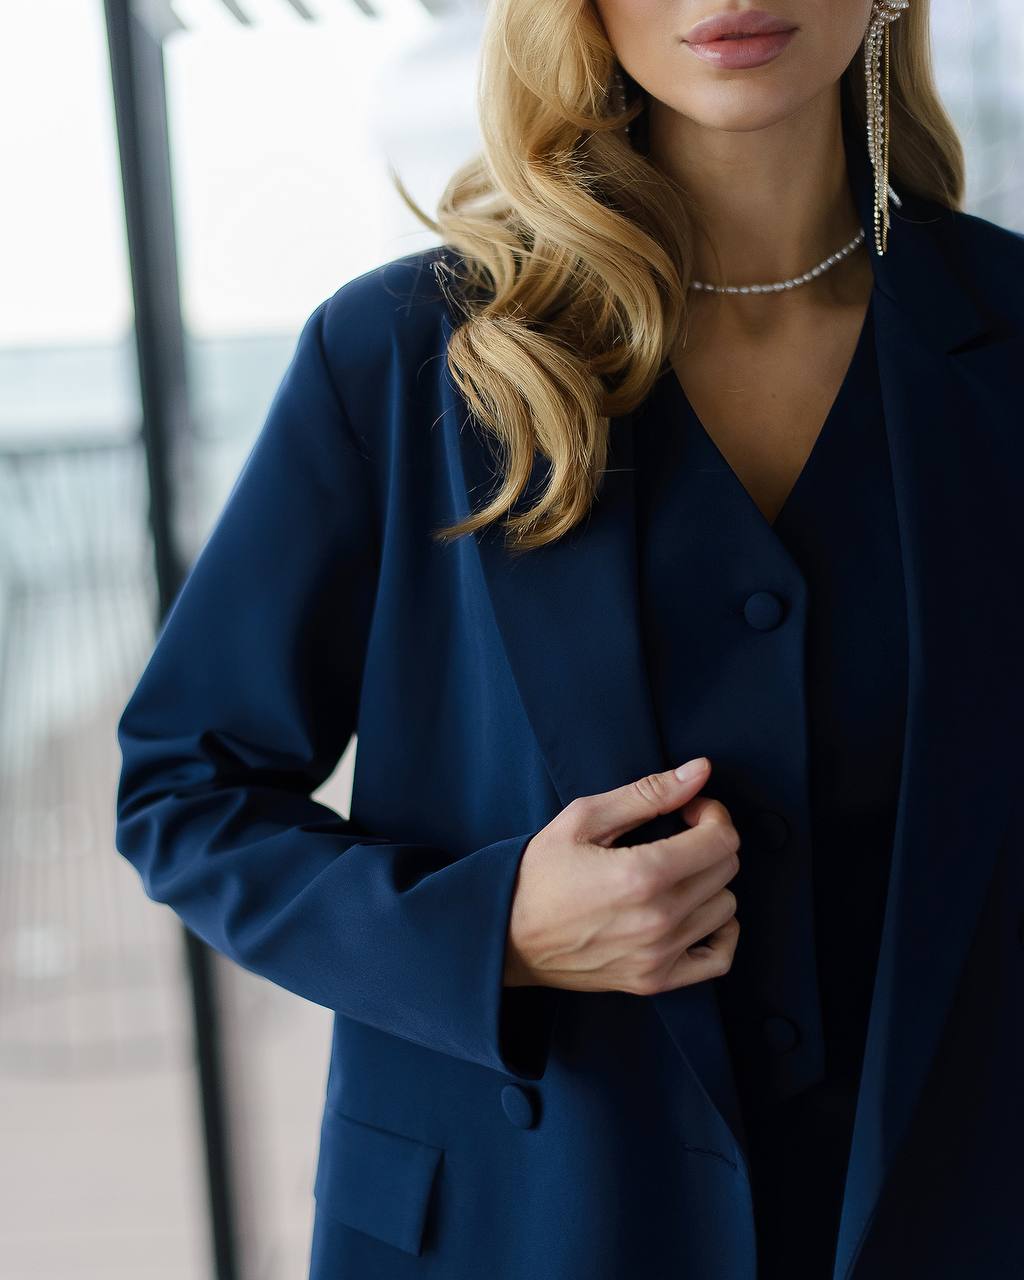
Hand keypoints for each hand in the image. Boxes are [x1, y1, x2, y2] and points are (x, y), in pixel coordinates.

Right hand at [503, 757, 739, 994]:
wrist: (506, 935)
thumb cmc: (539, 873)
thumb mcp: (584, 819)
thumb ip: (648, 793)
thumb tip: (700, 771)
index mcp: (642, 874)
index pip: (721, 840)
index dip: (713, 814)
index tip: (689, 810)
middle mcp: (658, 919)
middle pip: (726, 871)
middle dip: (711, 841)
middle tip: (680, 834)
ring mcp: (659, 955)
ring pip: (726, 909)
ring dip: (710, 883)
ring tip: (677, 873)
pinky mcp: (654, 981)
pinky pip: (719, 959)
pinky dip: (720, 933)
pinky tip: (695, 912)